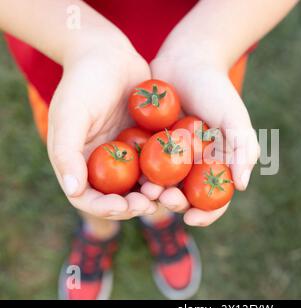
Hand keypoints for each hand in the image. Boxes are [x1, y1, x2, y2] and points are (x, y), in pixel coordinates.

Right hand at [48, 40, 157, 219]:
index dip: (105, 208)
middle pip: (119, 197)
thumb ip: (67, 152)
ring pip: (142, 185)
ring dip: (154, 193)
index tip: (124, 206)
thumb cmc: (83, 82)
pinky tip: (180, 173)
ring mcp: (127, 155)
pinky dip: (168, 173)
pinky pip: (159, 164)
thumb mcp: (70, 114)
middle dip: (134, 205)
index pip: (89, 198)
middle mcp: (103, 164)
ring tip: (168, 192)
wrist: (110, 55)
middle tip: (151, 202)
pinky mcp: (147, 144)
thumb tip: (74, 191)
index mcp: (80, 163)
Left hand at [142, 53, 259, 226]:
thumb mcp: (234, 117)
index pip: (216, 199)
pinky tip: (132, 174)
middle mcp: (194, 166)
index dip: (207, 214)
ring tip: (146, 189)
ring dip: (155, 193)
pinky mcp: (151, 146)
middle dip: (176, 204)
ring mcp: (172, 158)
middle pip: (186, 196)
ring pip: (162, 185)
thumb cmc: (216, 89)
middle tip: (166, 198)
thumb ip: (242, 148)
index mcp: (218, 165)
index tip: (192, 218)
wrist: (187, 61)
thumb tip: (242, 186)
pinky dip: (139, 174)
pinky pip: (144, 165)